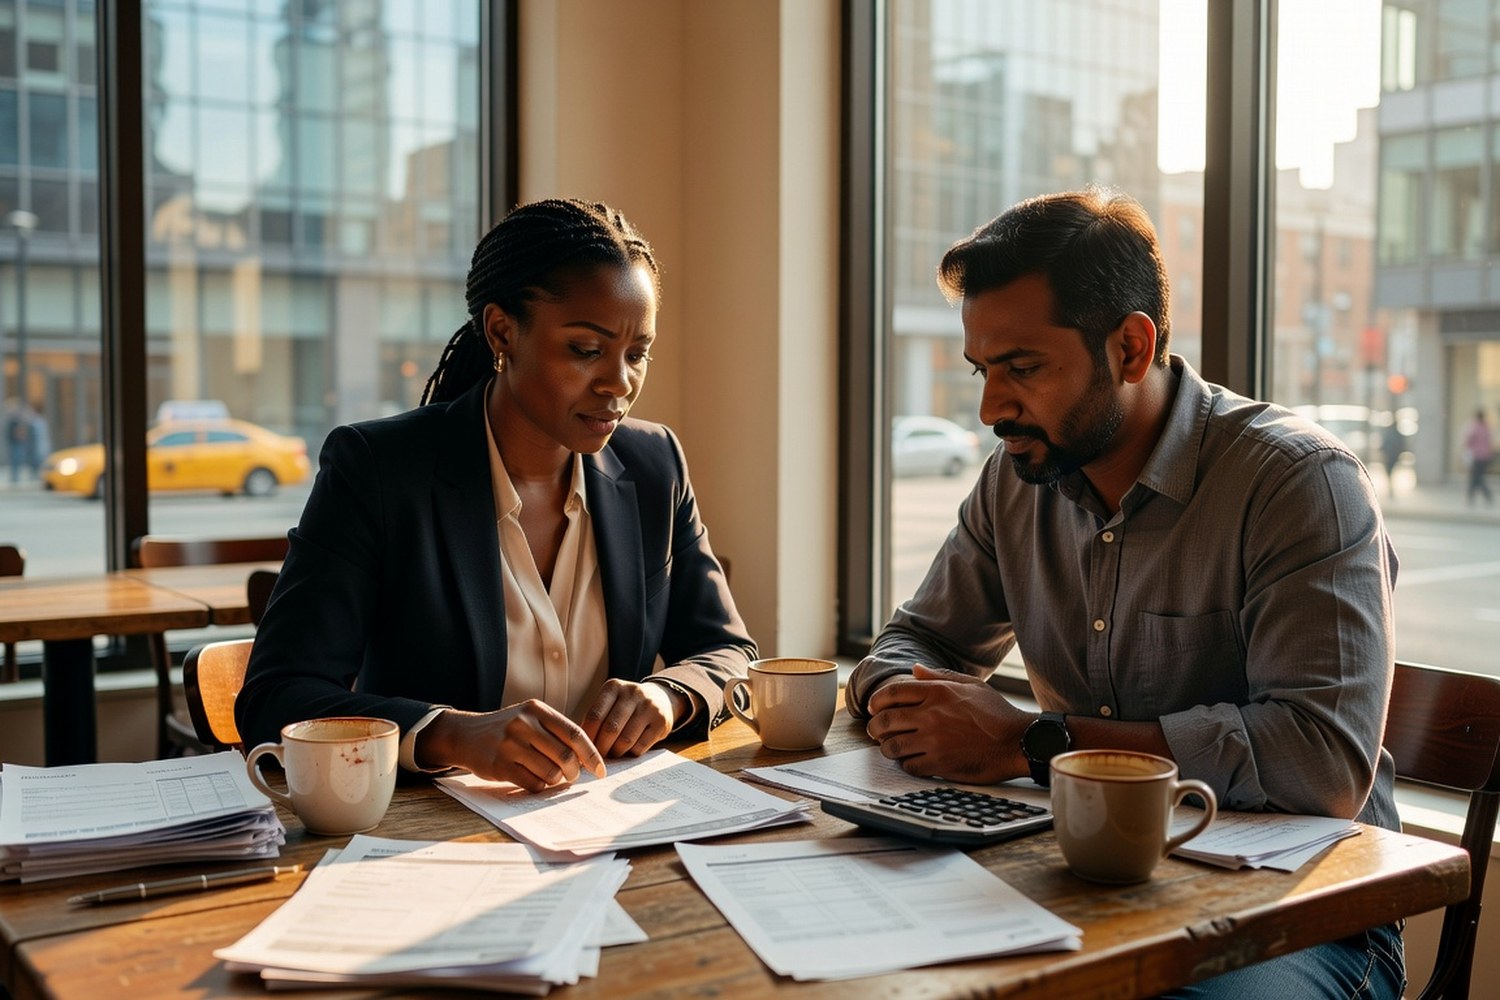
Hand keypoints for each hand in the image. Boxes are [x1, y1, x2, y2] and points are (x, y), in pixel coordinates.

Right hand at [416, 701, 605, 791]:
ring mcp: (510, 744)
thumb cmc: (506, 729)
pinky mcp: (499, 765)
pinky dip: (539, 786)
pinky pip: (532, 783)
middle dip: (574, 772)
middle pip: (565, 756)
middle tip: (573, 776)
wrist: (465, 734)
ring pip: (551, 772)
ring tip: (552, 777)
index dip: (592, 754)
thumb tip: (589, 756)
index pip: (575, 733)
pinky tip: (535, 780)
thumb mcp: (529, 718)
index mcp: (536, 710)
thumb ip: (556, 731)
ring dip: (557, 781)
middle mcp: (524, 724)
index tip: (601, 770)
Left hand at [580, 679, 683, 757]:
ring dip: (616, 753)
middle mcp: (632, 693)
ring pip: (626, 740)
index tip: (583, 749)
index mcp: (613, 687)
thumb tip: (579, 746)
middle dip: (601, 748)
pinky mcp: (661, 721)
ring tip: (612, 754)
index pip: (595, 715)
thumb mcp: (610, 703)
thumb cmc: (626, 707)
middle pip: (610, 729)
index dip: (587, 737)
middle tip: (597, 757)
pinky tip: (628, 751)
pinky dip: (631, 754)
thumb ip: (596, 719)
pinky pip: (641, 746)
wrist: (661, 699)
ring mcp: (649, 706)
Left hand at [864, 663, 1030, 783]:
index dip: (876, 702)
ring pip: (892, 747)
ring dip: (888, 748)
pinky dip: (907, 764)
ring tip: (893, 747)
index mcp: (937, 692)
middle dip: (875, 727)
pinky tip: (914, 760)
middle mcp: (931, 715)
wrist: (1016, 741)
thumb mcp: (970, 685)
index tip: (873, 709)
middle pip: (884, 721)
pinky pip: (909, 766)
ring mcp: (934, 741)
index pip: (891, 694)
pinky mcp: (940, 764)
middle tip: (876, 731)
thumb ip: (939, 676)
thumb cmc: (995, 712)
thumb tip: (915, 669)